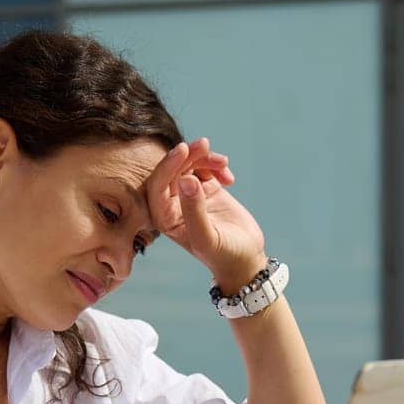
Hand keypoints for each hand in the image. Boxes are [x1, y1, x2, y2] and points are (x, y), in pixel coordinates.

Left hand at [144, 135, 267, 290]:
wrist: (246, 258)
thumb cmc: (225, 255)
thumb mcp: (208, 238)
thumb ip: (194, 211)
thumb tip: (186, 179)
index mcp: (165, 218)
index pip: (157, 186)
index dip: (167, 165)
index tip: (183, 149)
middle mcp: (173, 205)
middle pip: (172, 170)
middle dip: (188, 155)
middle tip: (205, 145)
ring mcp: (190, 195)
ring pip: (188, 164)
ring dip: (204, 158)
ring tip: (224, 163)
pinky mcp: (206, 189)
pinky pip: (204, 167)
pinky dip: (216, 165)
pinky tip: (229, 178)